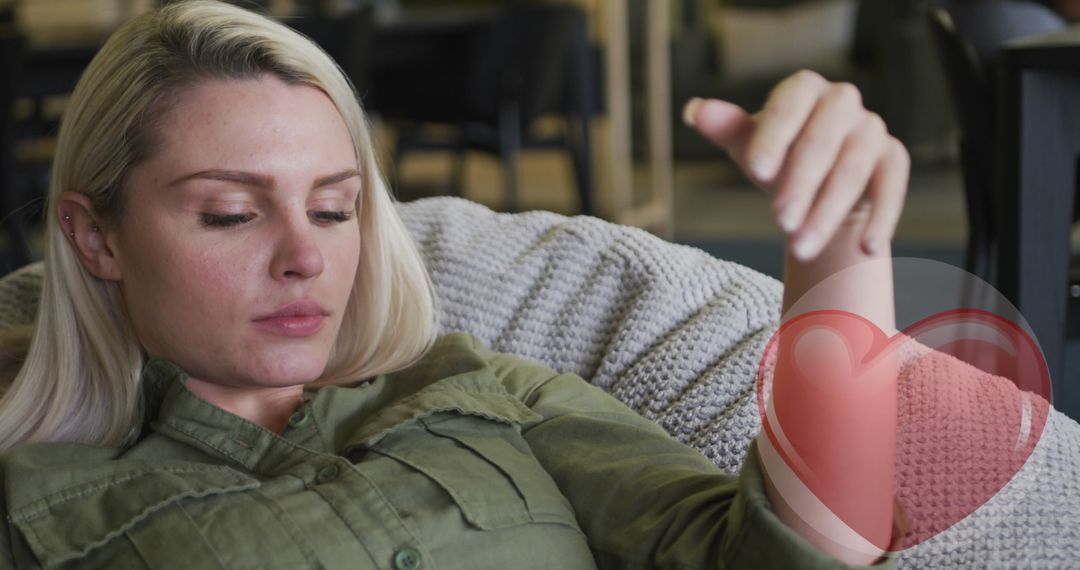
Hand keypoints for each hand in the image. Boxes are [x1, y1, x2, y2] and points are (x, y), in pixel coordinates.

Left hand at [683, 70, 909, 261]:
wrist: (817, 184)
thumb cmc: (778, 157)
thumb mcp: (749, 145)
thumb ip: (726, 128)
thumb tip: (693, 110)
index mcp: (804, 88)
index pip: (789, 106)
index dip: (773, 138)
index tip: (756, 171)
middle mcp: (843, 101)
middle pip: (823, 142)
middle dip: (800, 185)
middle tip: (779, 223)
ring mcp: (872, 129)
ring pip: (854, 170)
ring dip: (828, 212)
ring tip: (801, 248)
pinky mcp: (893, 159)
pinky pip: (892, 187)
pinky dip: (882, 218)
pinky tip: (866, 248)